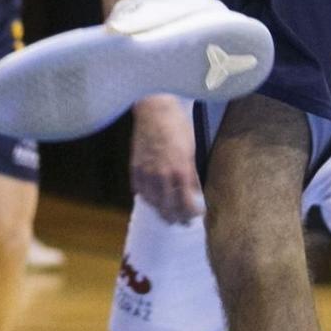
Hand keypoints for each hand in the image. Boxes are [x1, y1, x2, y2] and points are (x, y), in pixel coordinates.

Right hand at [129, 96, 202, 222]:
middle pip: (168, 208)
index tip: (196, 215)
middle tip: (181, 222)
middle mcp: (162, 176)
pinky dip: (147, 197)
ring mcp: (146, 173)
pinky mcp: (135, 168)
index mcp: (180, 171)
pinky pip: (140, 191)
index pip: (186, 204)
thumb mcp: (191, 149)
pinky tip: (152, 198)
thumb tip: (195, 193)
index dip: (192, 213)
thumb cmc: (178, 126)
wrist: (156, 109)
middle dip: (176, 217)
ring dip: (161, 210)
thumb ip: (192, 174)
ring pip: (153, 203)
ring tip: (167, 213)